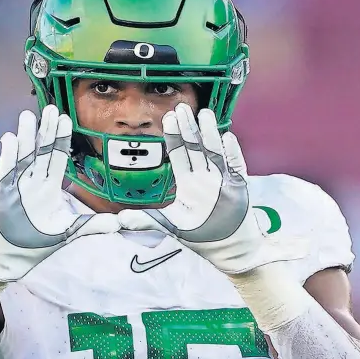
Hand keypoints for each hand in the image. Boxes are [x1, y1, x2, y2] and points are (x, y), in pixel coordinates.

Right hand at [0, 106, 118, 281]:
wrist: (11, 258)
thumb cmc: (37, 244)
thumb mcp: (69, 232)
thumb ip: (92, 226)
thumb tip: (118, 224)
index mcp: (50, 188)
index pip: (57, 158)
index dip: (62, 139)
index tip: (64, 118)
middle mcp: (34, 183)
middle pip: (41, 151)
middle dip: (46, 130)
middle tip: (50, 108)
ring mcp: (17, 186)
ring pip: (23, 155)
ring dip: (26, 136)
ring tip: (28, 116)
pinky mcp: (2, 193)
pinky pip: (5, 170)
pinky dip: (7, 155)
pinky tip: (10, 138)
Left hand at [120, 105, 303, 274]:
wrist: (230, 251)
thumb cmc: (201, 238)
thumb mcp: (171, 227)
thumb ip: (146, 222)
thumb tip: (118, 221)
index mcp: (189, 183)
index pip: (180, 154)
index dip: (174, 136)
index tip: (168, 116)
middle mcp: (205, 178)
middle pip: (196, 148)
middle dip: (189, 128)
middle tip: (181, 107)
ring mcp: (224, 181)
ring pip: (215, 152)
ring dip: (210, 134)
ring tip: (205, 114)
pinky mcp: (240, 188)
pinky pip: (237, 167)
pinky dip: (232, 153)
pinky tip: (228, 138)